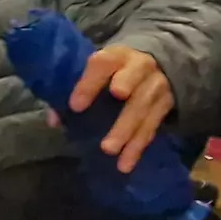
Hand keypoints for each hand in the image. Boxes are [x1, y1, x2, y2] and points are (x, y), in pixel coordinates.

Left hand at [67, 43, 171, 173]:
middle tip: (107, 126)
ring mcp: (157, 86)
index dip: (90, 84)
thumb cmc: (115, 69)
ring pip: (144, 109)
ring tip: (109, 152)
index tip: (75, 106)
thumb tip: (55, 120)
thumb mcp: (97, 71)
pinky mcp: (165, 104)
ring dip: (127, 132)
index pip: (104, 64)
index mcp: (117, 56)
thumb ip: (74, 91)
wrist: (157, 61)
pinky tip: (125, 164)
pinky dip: (139, 146)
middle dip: (120, 108)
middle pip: (134, 87)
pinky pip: (152, 126)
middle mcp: (141, 67)